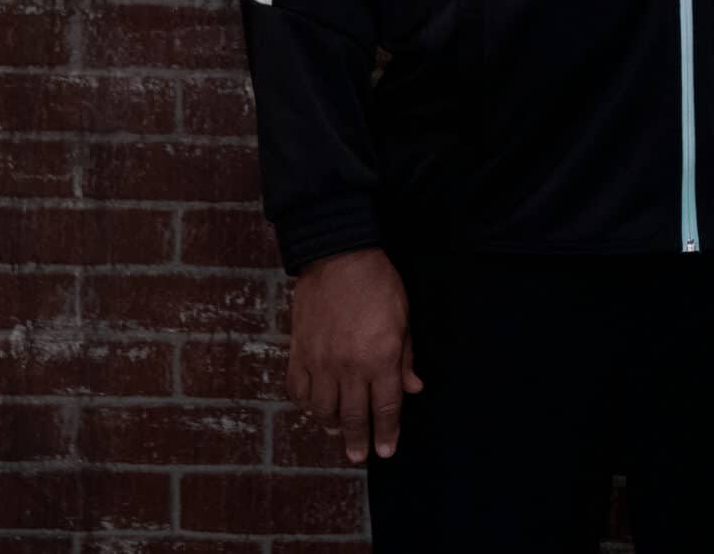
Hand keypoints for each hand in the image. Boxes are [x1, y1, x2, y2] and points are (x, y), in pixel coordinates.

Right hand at [287, 247, 422, 462]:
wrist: (338, 256)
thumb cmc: (378, 284)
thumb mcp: (404, 318)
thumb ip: (406, 358)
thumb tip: (414, 388)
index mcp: (380, 358)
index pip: (385, 407)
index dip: (386, 432)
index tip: (385, 451)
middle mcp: (349, 366)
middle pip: (353, 416)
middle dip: (357, 441)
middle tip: (358, 456)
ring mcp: (321, 361)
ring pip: (322, 410)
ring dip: (330, 426)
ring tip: (336, 434)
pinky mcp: (299, 352)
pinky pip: (299, 390)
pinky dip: (306, 404)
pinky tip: (313, 408)